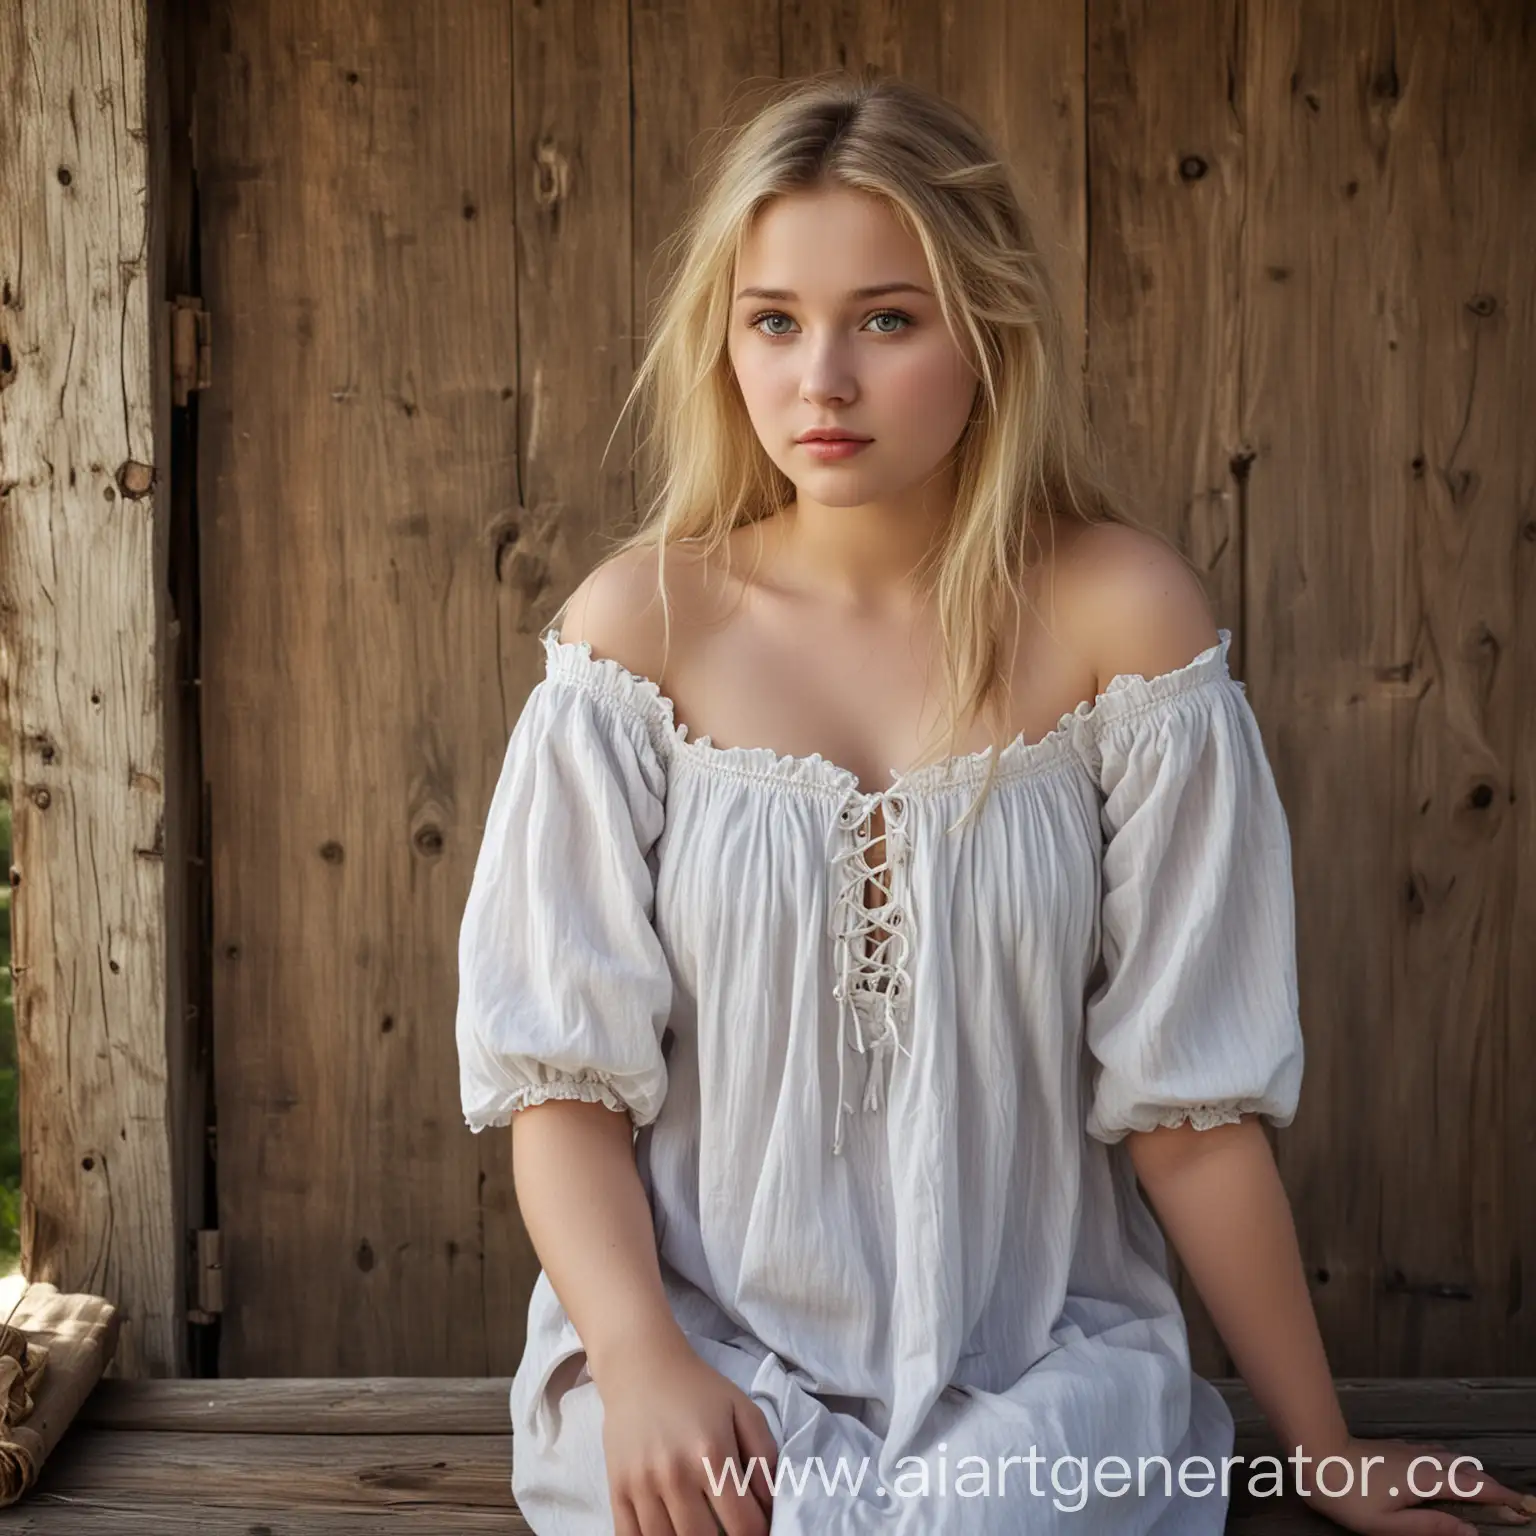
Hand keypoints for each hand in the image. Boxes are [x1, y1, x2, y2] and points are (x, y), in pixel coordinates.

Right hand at [594, 1331, 777, 1535]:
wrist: (642, 1366)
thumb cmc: (698, 1389)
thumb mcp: (743, 1409)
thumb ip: (765, 1456)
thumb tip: (771, 1504)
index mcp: (712, 1454)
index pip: (743, 1525)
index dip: (757, 1534)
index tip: (756, 1527)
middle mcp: (675, 1474)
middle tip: (726, 1526)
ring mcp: (642, 1484)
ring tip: (699, 1528)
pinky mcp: (617, 1488)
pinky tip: (668, 1532)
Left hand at [1294, 1434, 1534, 1533]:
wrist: (1316, 1454)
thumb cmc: (1348, 1494)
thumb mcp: (1390, 1524)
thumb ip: (1431, 1527)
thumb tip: (1470, 1533)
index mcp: (1426, 1480)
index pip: (1473, 1487)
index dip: (1499, 1496)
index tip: (1521, 1506)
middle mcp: (1422, 1461)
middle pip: (1466, 1471)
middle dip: (1489, 1486)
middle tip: (1508, 1502)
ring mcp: (1408, 1451)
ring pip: (1449, 1460)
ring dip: (1470, 1473)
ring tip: (1483, 1488)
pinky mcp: (1395, 1448)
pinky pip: (1433, 1453)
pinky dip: (1450, 1463)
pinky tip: (1445, 1467)